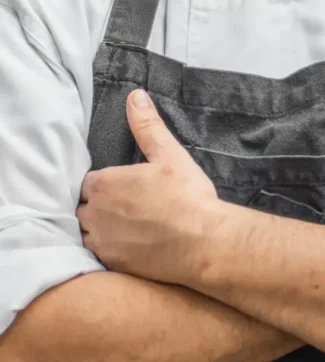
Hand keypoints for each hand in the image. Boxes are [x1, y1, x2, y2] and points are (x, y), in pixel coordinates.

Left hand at [77, 89, 221, 282]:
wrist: (204, 243)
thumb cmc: (188, 198)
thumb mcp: (169, 155)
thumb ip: (147, 126)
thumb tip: (135, 97)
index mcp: (104, 184)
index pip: (89, 182)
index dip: (106, 185)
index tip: (123, 190)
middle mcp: (94, 213)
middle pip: (84, 207)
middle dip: (99, 207)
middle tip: (126, 209)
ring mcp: (101, 242)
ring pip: (87, 233)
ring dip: (100, 229)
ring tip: (125, 229)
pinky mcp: (112, 264)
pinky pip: (98, 256)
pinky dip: (109, 250)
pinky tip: (130, 247)